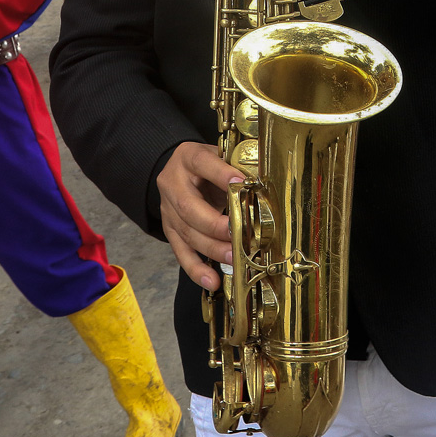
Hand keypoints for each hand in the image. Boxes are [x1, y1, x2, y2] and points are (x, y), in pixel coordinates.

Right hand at [157, 142, 244, 290]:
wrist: (179, 170)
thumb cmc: (208, 165)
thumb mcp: (221, 155)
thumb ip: (238, 165)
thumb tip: (267, 176)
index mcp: (188, 158)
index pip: (202, 164)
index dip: (221, 174)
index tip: (241, 183)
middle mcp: (173, 184)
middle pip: (189, 208)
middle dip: (215, 225)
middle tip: (238, 235)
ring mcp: (168, 210)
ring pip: (187, 234)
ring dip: (212, 249)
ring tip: (234, 258)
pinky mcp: (170, 231)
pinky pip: (181, 253)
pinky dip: (196, 269)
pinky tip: (211, 281)